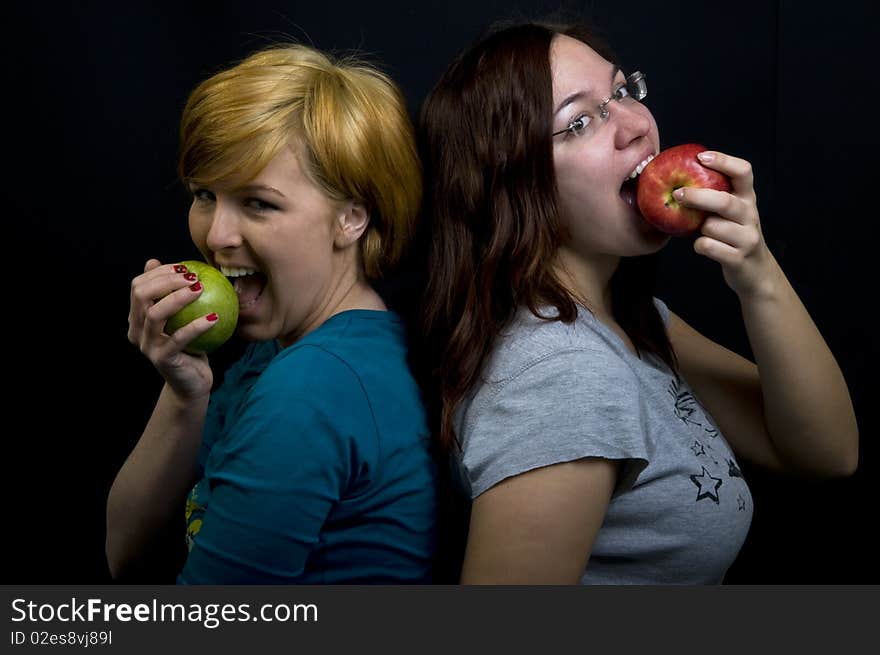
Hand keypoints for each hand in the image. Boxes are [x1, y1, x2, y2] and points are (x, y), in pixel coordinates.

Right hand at [128, 259, 214, 398]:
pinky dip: (197, 325)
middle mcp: (136, 331)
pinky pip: (180, 338)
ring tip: (200, 289)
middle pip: (141, 296)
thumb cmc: (191, 346)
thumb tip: (163, 263)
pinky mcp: (162, 359)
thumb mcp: (183, 319)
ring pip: (155, 314)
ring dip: (178, 298)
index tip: (183, 267)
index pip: (138, 286)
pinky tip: (214, 317)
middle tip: (192, 276)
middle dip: (165, 281)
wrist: (192, 383)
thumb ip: (174, 296)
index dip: (158, 273)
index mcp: (136, 318)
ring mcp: (147, 346)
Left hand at [673, 151, 780, 298]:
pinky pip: (709, 247)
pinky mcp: (739, 258)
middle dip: (698, 197)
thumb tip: (677, 182)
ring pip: (713, 227)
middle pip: (724, 201)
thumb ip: (714, 197)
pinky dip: (700, 246)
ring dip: (699, 229)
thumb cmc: (733, 236)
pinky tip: (702, 246)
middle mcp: (750, 215)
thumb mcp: (730, 214)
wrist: (755, 271)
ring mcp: (747, 237)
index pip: (744, 172)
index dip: (724, 161)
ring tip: (700, 231)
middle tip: (677, 194)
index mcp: (747, 199)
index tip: (701, 157)